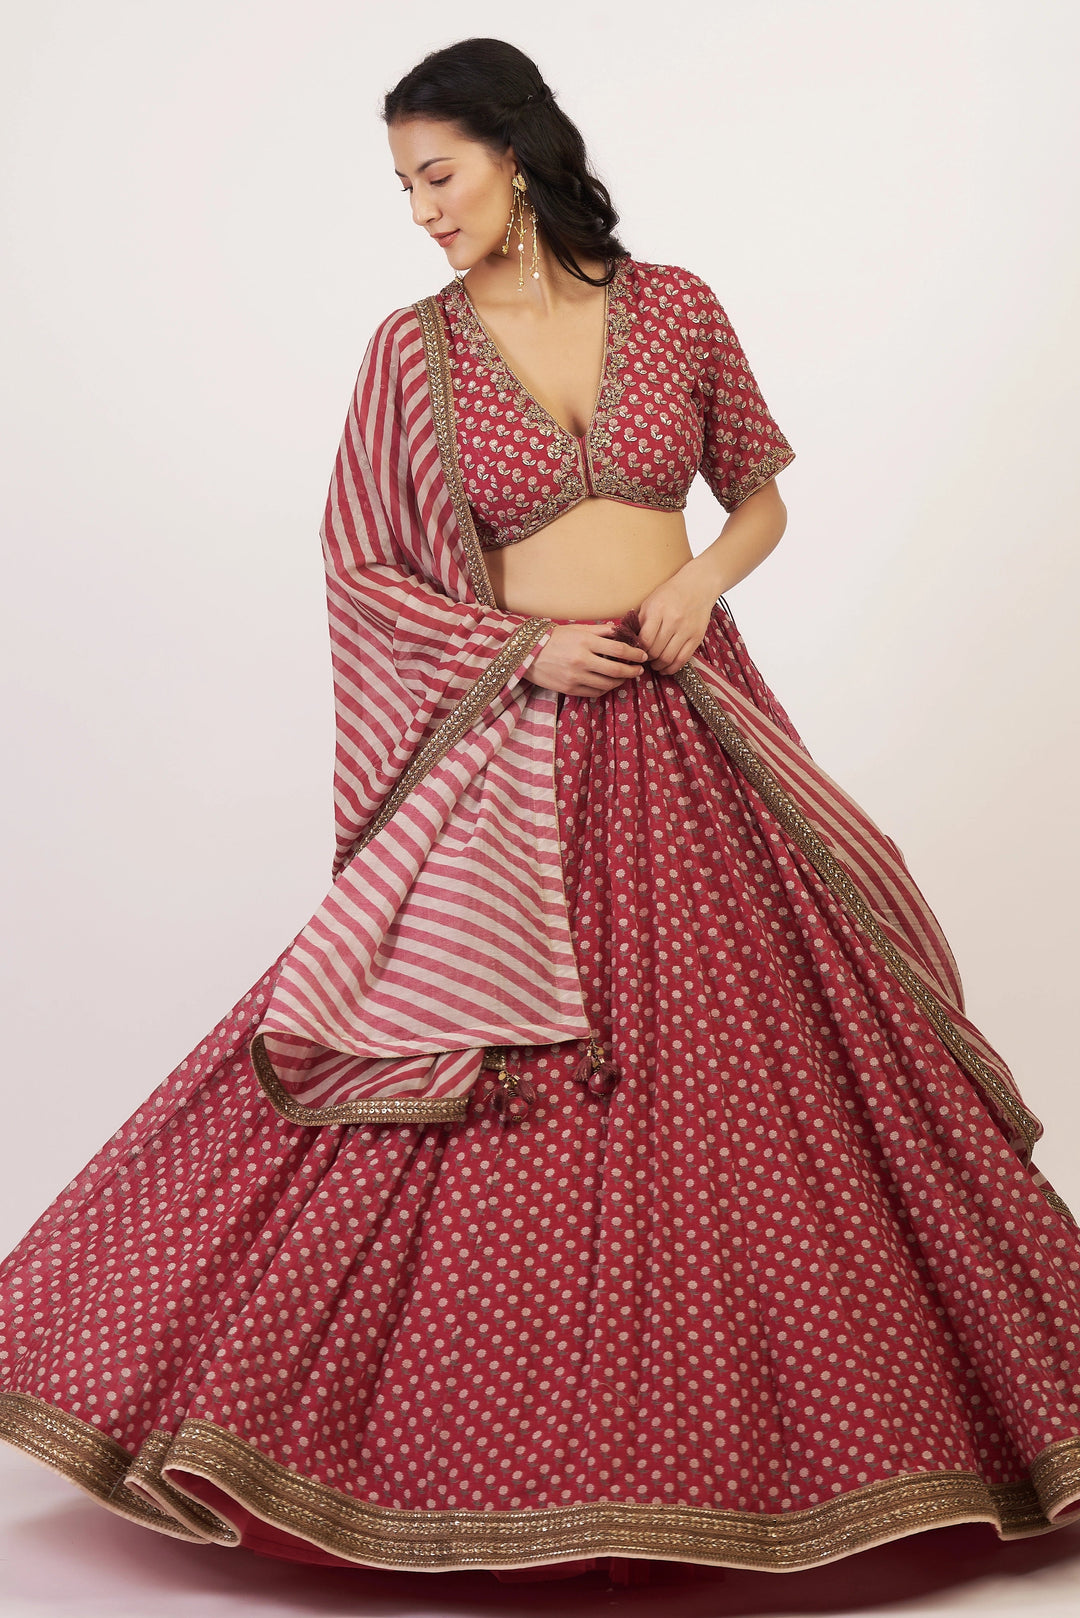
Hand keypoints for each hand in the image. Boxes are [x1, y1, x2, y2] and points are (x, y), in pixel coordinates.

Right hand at [520, 620, 650, 696]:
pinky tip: (609, 683)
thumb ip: (600, 631)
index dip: (634, 653)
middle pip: (616, 669)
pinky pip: (595, 692)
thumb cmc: (554, 638)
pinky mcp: (570, 689)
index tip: (643, 655)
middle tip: (639, 670)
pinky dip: (605, 689)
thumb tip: (622, 632)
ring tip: (625, 677)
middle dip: (632, 671)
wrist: (527, 653)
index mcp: (585, 642)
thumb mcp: (577, 628)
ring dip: (620, 681)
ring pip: (607, 683)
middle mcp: (582, 660)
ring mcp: (575, 677)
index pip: (618, 648)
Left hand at [634, 558, 716, 673]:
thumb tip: (629, 641)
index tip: (635, 651)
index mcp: (658, 610)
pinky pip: (683, 659)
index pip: (644, 640)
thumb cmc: (670, 594)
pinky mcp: (697, 637)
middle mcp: (673, 621)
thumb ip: (640, 621)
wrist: (698, 586)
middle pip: (655, 651)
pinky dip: (672, 667)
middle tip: (644, 660)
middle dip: (647, 659)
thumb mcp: (650, 602)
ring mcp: (686, 630)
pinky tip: (666, 667)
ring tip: (654, 665)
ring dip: (658, 666)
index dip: (638, 650)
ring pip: (668, 658)